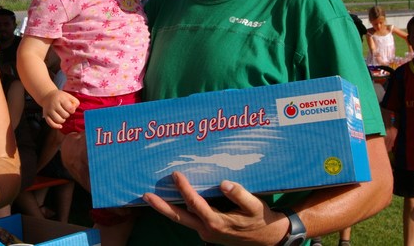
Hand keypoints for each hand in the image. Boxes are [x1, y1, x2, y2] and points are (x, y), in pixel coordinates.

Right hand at [41, 89, 78, 128]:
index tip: (70, 109)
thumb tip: (74, 109)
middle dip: (67, 115)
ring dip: (63, 120)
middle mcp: (53, 104)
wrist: (47, 96)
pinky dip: (56, 126)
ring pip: (58, 120)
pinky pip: (51, 124)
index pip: (70, 108)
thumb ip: (75, 102)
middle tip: (65, 112)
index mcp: (60, 98)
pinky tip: (60, 126)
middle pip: (65, 115)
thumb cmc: (60, 97)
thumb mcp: (68, 96)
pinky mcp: (45, 115)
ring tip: (62, 117)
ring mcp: (49, 110)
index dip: (72, 110)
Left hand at [143, 172, 288, 245]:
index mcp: (216, 222)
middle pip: (178, 218)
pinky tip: (172, 200)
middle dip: (161, 206)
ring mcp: (205, 232)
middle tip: (145, 195)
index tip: (176, 174)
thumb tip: (224, 183)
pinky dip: (178, 210)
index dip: (184, 188)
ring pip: (181, 220)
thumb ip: (240, 195)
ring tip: (151, 197)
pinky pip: (189, 219)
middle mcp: (206, 229)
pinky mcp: (207, 230)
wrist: (268, 239)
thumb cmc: (261, 220)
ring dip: (166, 209)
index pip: (195, 203)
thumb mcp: (255, 206)